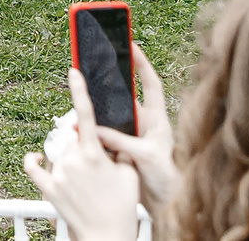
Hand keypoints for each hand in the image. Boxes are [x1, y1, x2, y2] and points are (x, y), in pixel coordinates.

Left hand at [24, 67, 142, 240]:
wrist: (107, 236)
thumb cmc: (121, 207)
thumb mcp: (129, 174)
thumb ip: (119, 150)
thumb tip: (110, 138)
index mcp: (95, 153)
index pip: (86, 114)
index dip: (79, 90)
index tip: (73, 71)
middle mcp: (73, 160)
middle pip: (72, 139)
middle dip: (82, 147)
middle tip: (97, 170)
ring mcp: (58, 174)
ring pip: (59, 153)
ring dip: (68, 160)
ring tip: (85, 184)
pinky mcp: (48, 188)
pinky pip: (32, 167)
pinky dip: (33, 161)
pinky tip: (37, 157)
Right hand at [88, 48, 177, 210]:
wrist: (166, 204)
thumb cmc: (167, 178)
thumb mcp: (146, 156)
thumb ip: (122, 141)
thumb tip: (97, 130)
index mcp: (157, 119)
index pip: (150, 84)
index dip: (142, 64)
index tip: (131, 45)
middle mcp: (144, 124)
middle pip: (124, 96)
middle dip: (109, 82)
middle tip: (94, 64)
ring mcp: (133, 135)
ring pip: (111, 115)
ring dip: (98, 108)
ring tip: (81, 96)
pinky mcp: (122, 148)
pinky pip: (105, 133)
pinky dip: (94, 129)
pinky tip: (81, 127)